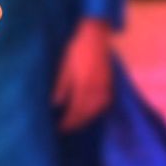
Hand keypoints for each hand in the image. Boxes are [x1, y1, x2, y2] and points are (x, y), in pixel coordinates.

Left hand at [51, 17, 112, 132]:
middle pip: (87, 113)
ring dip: (86, 118)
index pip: (76, 111)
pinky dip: (96, 110)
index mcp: (83, 86)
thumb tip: (55, 104)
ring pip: (96, 110)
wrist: (95, 36)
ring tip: (76, 123)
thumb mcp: (65, 67)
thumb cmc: (76, 50)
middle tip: (66, 129)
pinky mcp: (109, 83)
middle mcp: (96, 90)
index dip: (68, 122)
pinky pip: (104, 103)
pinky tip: (90, 111)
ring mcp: (105, 87)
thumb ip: (61, 86)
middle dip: (76, 123)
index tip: (59, 129)